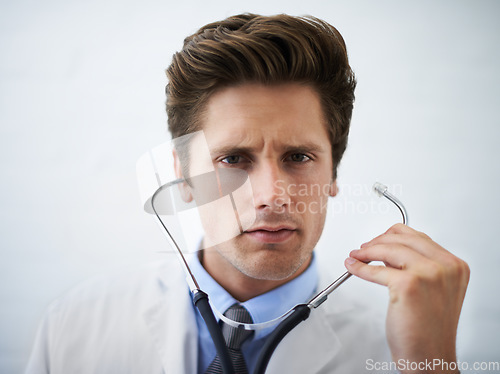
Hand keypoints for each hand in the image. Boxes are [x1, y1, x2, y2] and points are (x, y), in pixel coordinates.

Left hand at [345, 223, 469, 373]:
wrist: (430, 357)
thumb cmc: (429, 328)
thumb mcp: (433, 288)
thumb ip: (419, 265)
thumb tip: (388, 249)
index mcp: (455, 265)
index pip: (419, 237)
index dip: (393, 236)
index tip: (378, 241)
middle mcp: (446, 267)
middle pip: (403, 238)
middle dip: (378, 241)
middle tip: (363, 248)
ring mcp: (429, 273)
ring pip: (388, 249)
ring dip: (366, 251)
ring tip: (356, 256)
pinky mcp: (409, 284)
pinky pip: (376, 270)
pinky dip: (360, 268)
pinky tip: (354, 267)